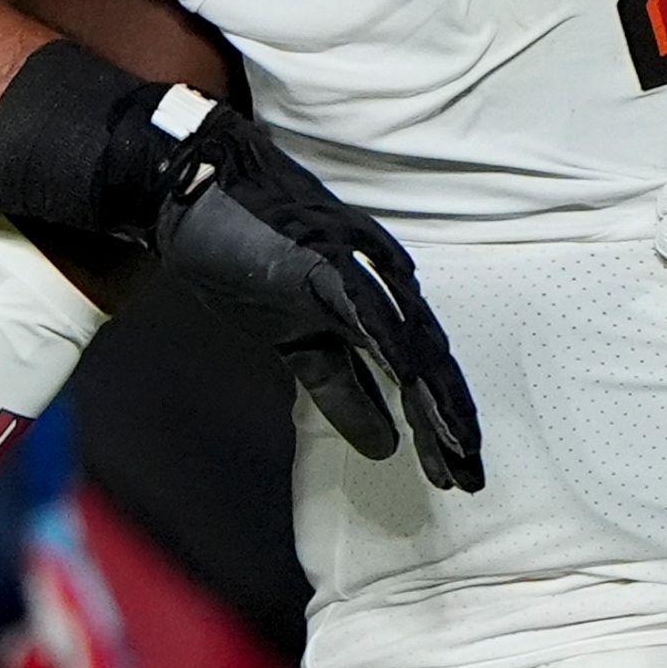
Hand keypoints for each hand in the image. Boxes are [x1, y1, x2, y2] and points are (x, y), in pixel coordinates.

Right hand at [135, 95, 482, 490]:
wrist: (196, 189)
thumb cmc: (242, 257)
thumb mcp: (295, 342)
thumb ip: (340, 388)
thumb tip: (382, 445)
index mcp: (374, 304)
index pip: (419, 370)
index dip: (439, 420)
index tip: (457, 471)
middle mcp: (378, 284)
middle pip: (427, 363)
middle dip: (449, 424)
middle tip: (470, 479)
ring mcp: (355, 270)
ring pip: (408, 346)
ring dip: (432, 402)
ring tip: (452, 453)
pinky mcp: (324, 262)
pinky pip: (366, 314)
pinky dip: (391, 354)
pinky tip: (411, 392)